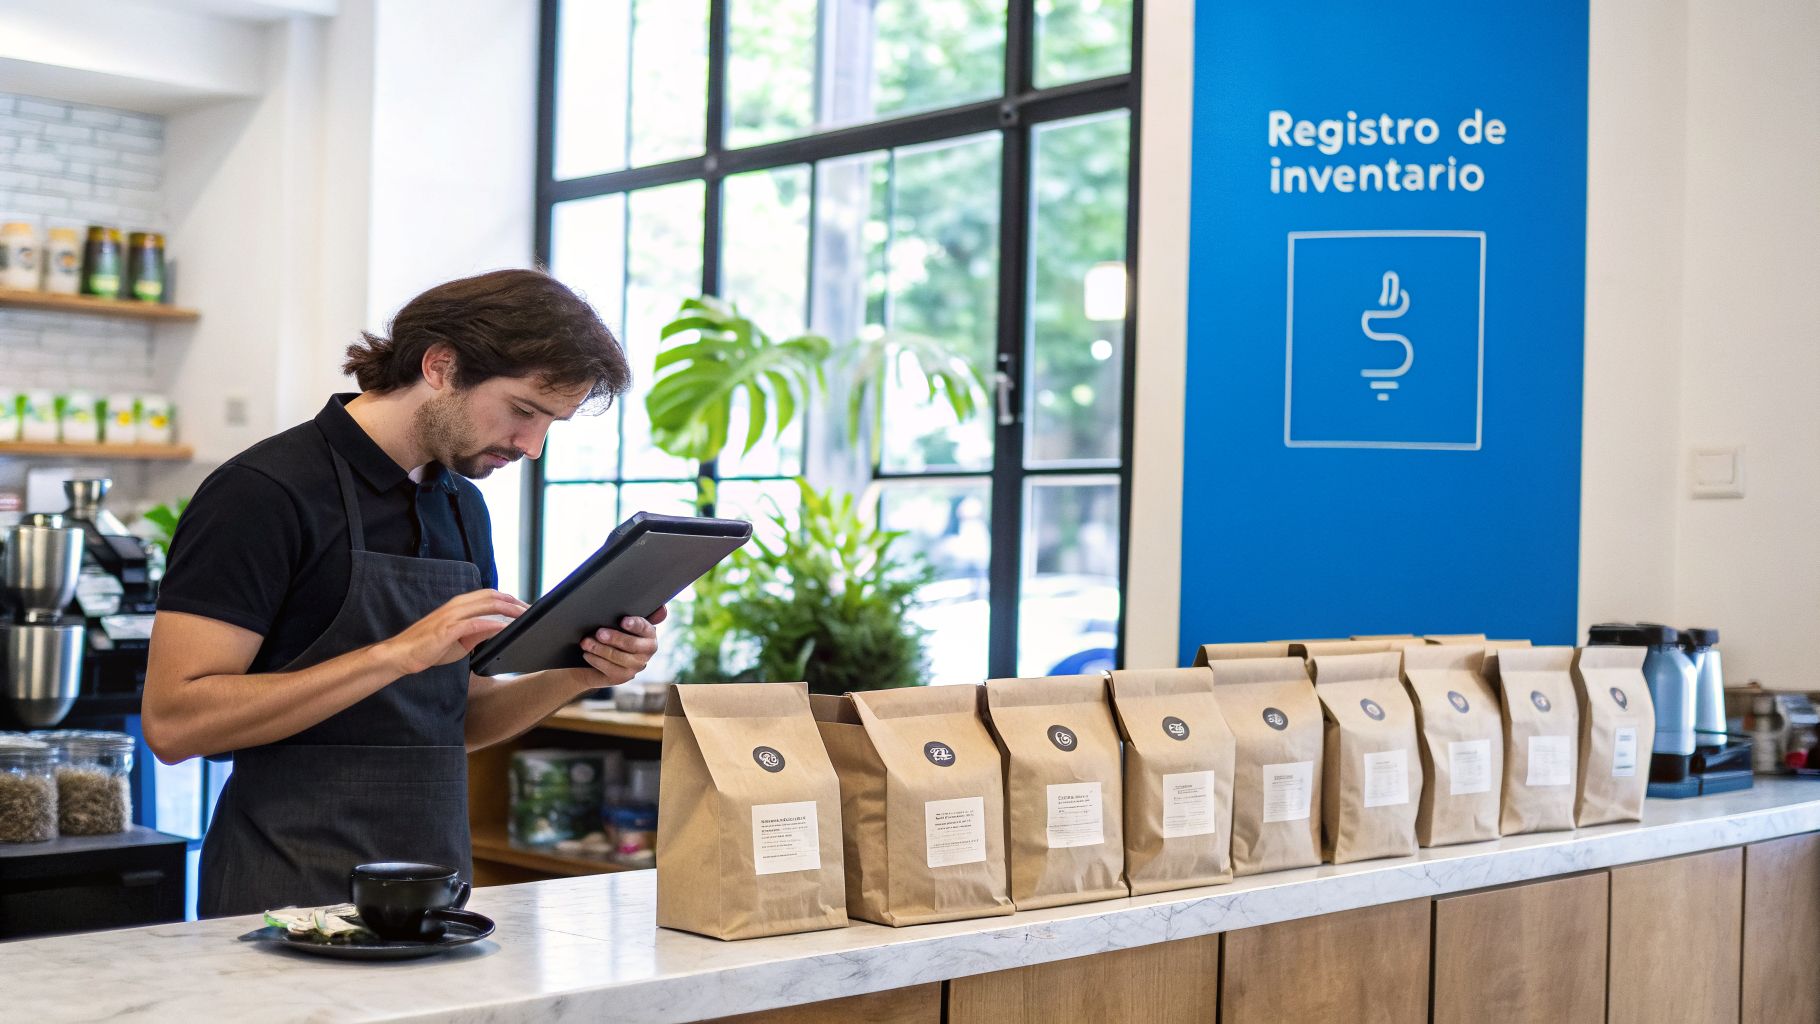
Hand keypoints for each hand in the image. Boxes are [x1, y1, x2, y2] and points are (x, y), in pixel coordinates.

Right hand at [377, 590, 527, 676]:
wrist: (402, 655)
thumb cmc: (429, 647)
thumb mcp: (460, 641)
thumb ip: (477, 633)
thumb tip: (496, 629)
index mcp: (459, 605)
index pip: (490, 596)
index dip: (510, 599)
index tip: (526, 608)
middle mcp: (457, 605)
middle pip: (492, 596)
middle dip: (515, 602)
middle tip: (532, 611)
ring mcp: (452, 615)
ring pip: (486, 605)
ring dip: (508, 610)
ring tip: (525, 616)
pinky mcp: (447, 629)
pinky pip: (475, 623)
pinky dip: (492, 624)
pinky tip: (505, 628)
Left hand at [577, 605, 668, 685]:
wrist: (598, 656)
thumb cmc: (610, 633)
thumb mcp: (618, 622)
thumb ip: (627, 615)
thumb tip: (652, 608)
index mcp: (649, 634)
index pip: (645, 628)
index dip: (635, 624)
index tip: (623, 621)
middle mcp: (647, 651)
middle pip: (632, 645)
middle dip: (614, 638)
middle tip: (599, 632)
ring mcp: (637, 666)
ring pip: (619, 658)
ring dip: (600, 649)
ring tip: (586, 642)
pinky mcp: (624, 677)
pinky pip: (610, 669)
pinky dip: (596, 660)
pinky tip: (587, 654)